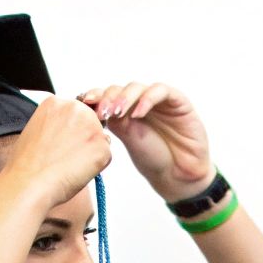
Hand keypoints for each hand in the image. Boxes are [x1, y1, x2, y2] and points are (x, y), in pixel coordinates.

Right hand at [2, 95, 111, 208]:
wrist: (29, 183)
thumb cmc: (26, 164)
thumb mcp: (35, 129)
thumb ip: (55, 124)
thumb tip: (70, 133)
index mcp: (56, 102)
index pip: (74, 114)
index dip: (69, 132)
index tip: (58, 144)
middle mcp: (76, 108)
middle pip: (90, 123)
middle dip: (83, 140)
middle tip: (65, 157)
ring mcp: (92, 126)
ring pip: (99, 140)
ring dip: (89, 153)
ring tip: (68, 165)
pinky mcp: (103, 146)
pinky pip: (105, 156)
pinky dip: (95, 167)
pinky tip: (76, 172)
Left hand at [79, 82, 213, 200]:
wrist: (177, 174)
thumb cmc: (152, 158)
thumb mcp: (127, 139)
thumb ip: (113, 121)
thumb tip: (93, 108)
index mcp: (124, 110)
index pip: (106, 95)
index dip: (95, 96)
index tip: (84, 103)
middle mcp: (140, 101)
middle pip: (119, 88)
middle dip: (107, 98)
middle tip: (102, 112)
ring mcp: (159, 100)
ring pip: (137, 87)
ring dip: (124, 97)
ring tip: (117, 113)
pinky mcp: (178, 101)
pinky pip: (161, 91)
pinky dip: (147, 99)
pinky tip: (138, 114)